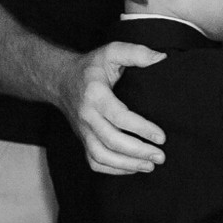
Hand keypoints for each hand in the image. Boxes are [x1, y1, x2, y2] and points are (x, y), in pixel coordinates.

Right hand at [64, 42, 166, 173]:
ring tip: (150, 166)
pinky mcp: (82, 140)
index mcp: (95, 95)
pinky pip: (95, 162)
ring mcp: (82, 131)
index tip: (161, 137)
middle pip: (111, 141)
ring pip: (101, 156)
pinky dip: (113, 170)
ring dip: (127, 165)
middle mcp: (87, 116)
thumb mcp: (111, 51)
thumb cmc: (91, 66)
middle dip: (138, 152)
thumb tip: (161, 58)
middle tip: (161, 156)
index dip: (142, 128)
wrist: (61, 80)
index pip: (119, 117)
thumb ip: (136, 52)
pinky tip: (133, 168)